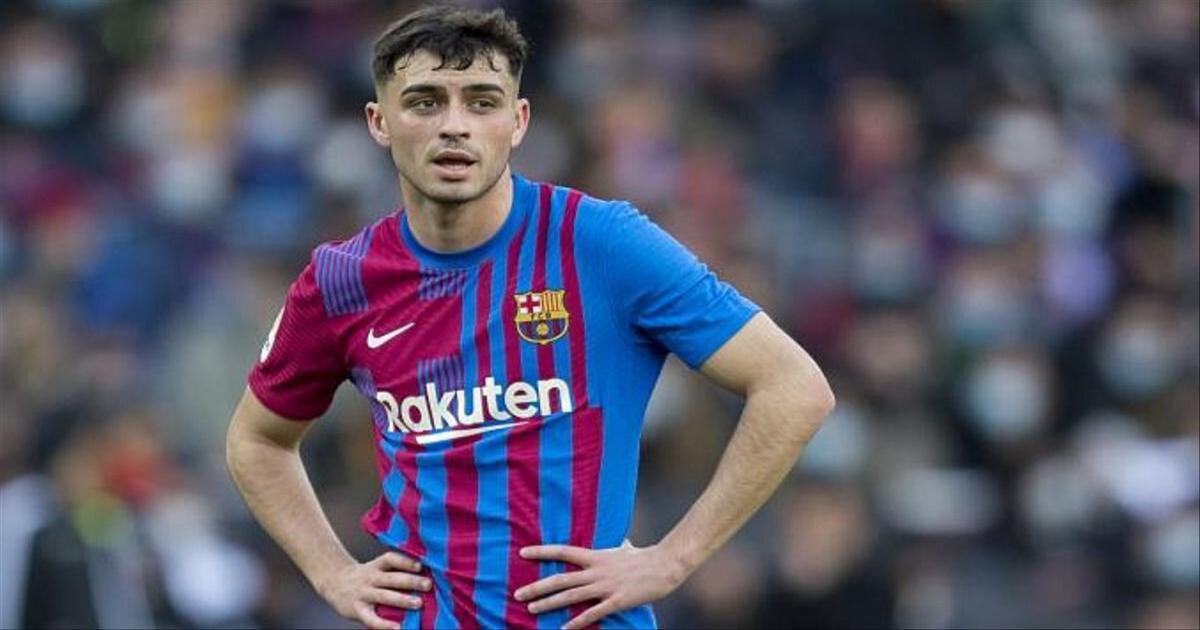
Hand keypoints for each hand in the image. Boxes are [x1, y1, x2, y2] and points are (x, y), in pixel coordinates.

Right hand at [315, 551, 430, 629]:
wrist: (333, 582)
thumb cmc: (364, 577)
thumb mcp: (375, 568)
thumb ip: (393, 571)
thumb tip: (423, 576)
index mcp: (376, 566)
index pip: (391, 559)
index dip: (405, 561)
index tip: (420, 565)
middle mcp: (370, 578)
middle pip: (392, 578)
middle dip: (411, 581)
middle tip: (428, 585)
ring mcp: (363, 594)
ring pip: (384, 595)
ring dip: (402, 599)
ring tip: (419, 603)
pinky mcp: (357, 610)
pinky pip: (371, 618)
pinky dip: (384, 624)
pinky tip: (397, 628)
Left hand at [514, 541, 687, 629]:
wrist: (665, 565)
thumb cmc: (645, 558)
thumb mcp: (626, 549)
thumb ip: (617, 548)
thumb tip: (620, 543)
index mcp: (596, 556)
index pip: (563, 551)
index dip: (542, 552)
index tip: (522, 553)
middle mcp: (596, 571)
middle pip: (560, 578)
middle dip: (537, 587)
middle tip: (517, 593)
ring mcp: (605, 586)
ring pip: (570, 596)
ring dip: (549, 603)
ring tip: (531, 609)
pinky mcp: (616, 601)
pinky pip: (592, 613)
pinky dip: (576, 622)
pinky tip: (563, 629)